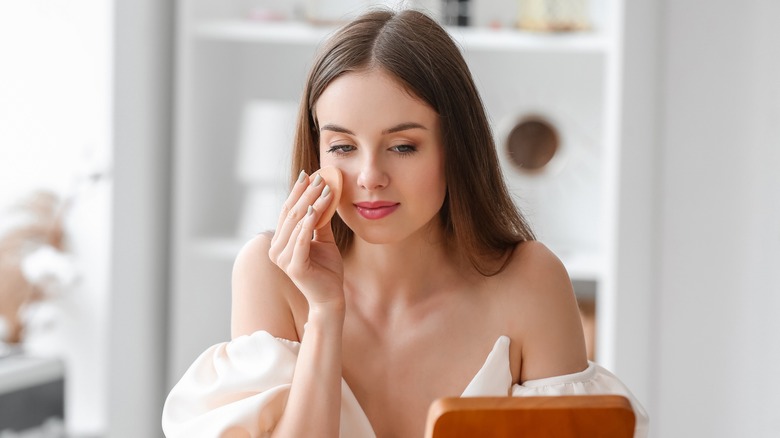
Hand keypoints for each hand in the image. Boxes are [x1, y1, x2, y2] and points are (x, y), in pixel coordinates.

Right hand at [268, 171, 343, 310]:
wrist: (331, 297)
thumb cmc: (327, 270)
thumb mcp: (323, 241)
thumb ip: (319, 222)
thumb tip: (323, 197)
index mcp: (280, 242)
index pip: (288, 211)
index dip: (297, 192)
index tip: (309, 175)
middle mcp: (276, 249)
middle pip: (291, 214)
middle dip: (305, 193)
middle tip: (319, 177)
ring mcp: (283, 259)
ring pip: (297, 223)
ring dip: (311, 203)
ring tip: (325, 188)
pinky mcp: (294, 266)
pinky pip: (302, 239)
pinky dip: (309, 222)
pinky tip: (317, 209)